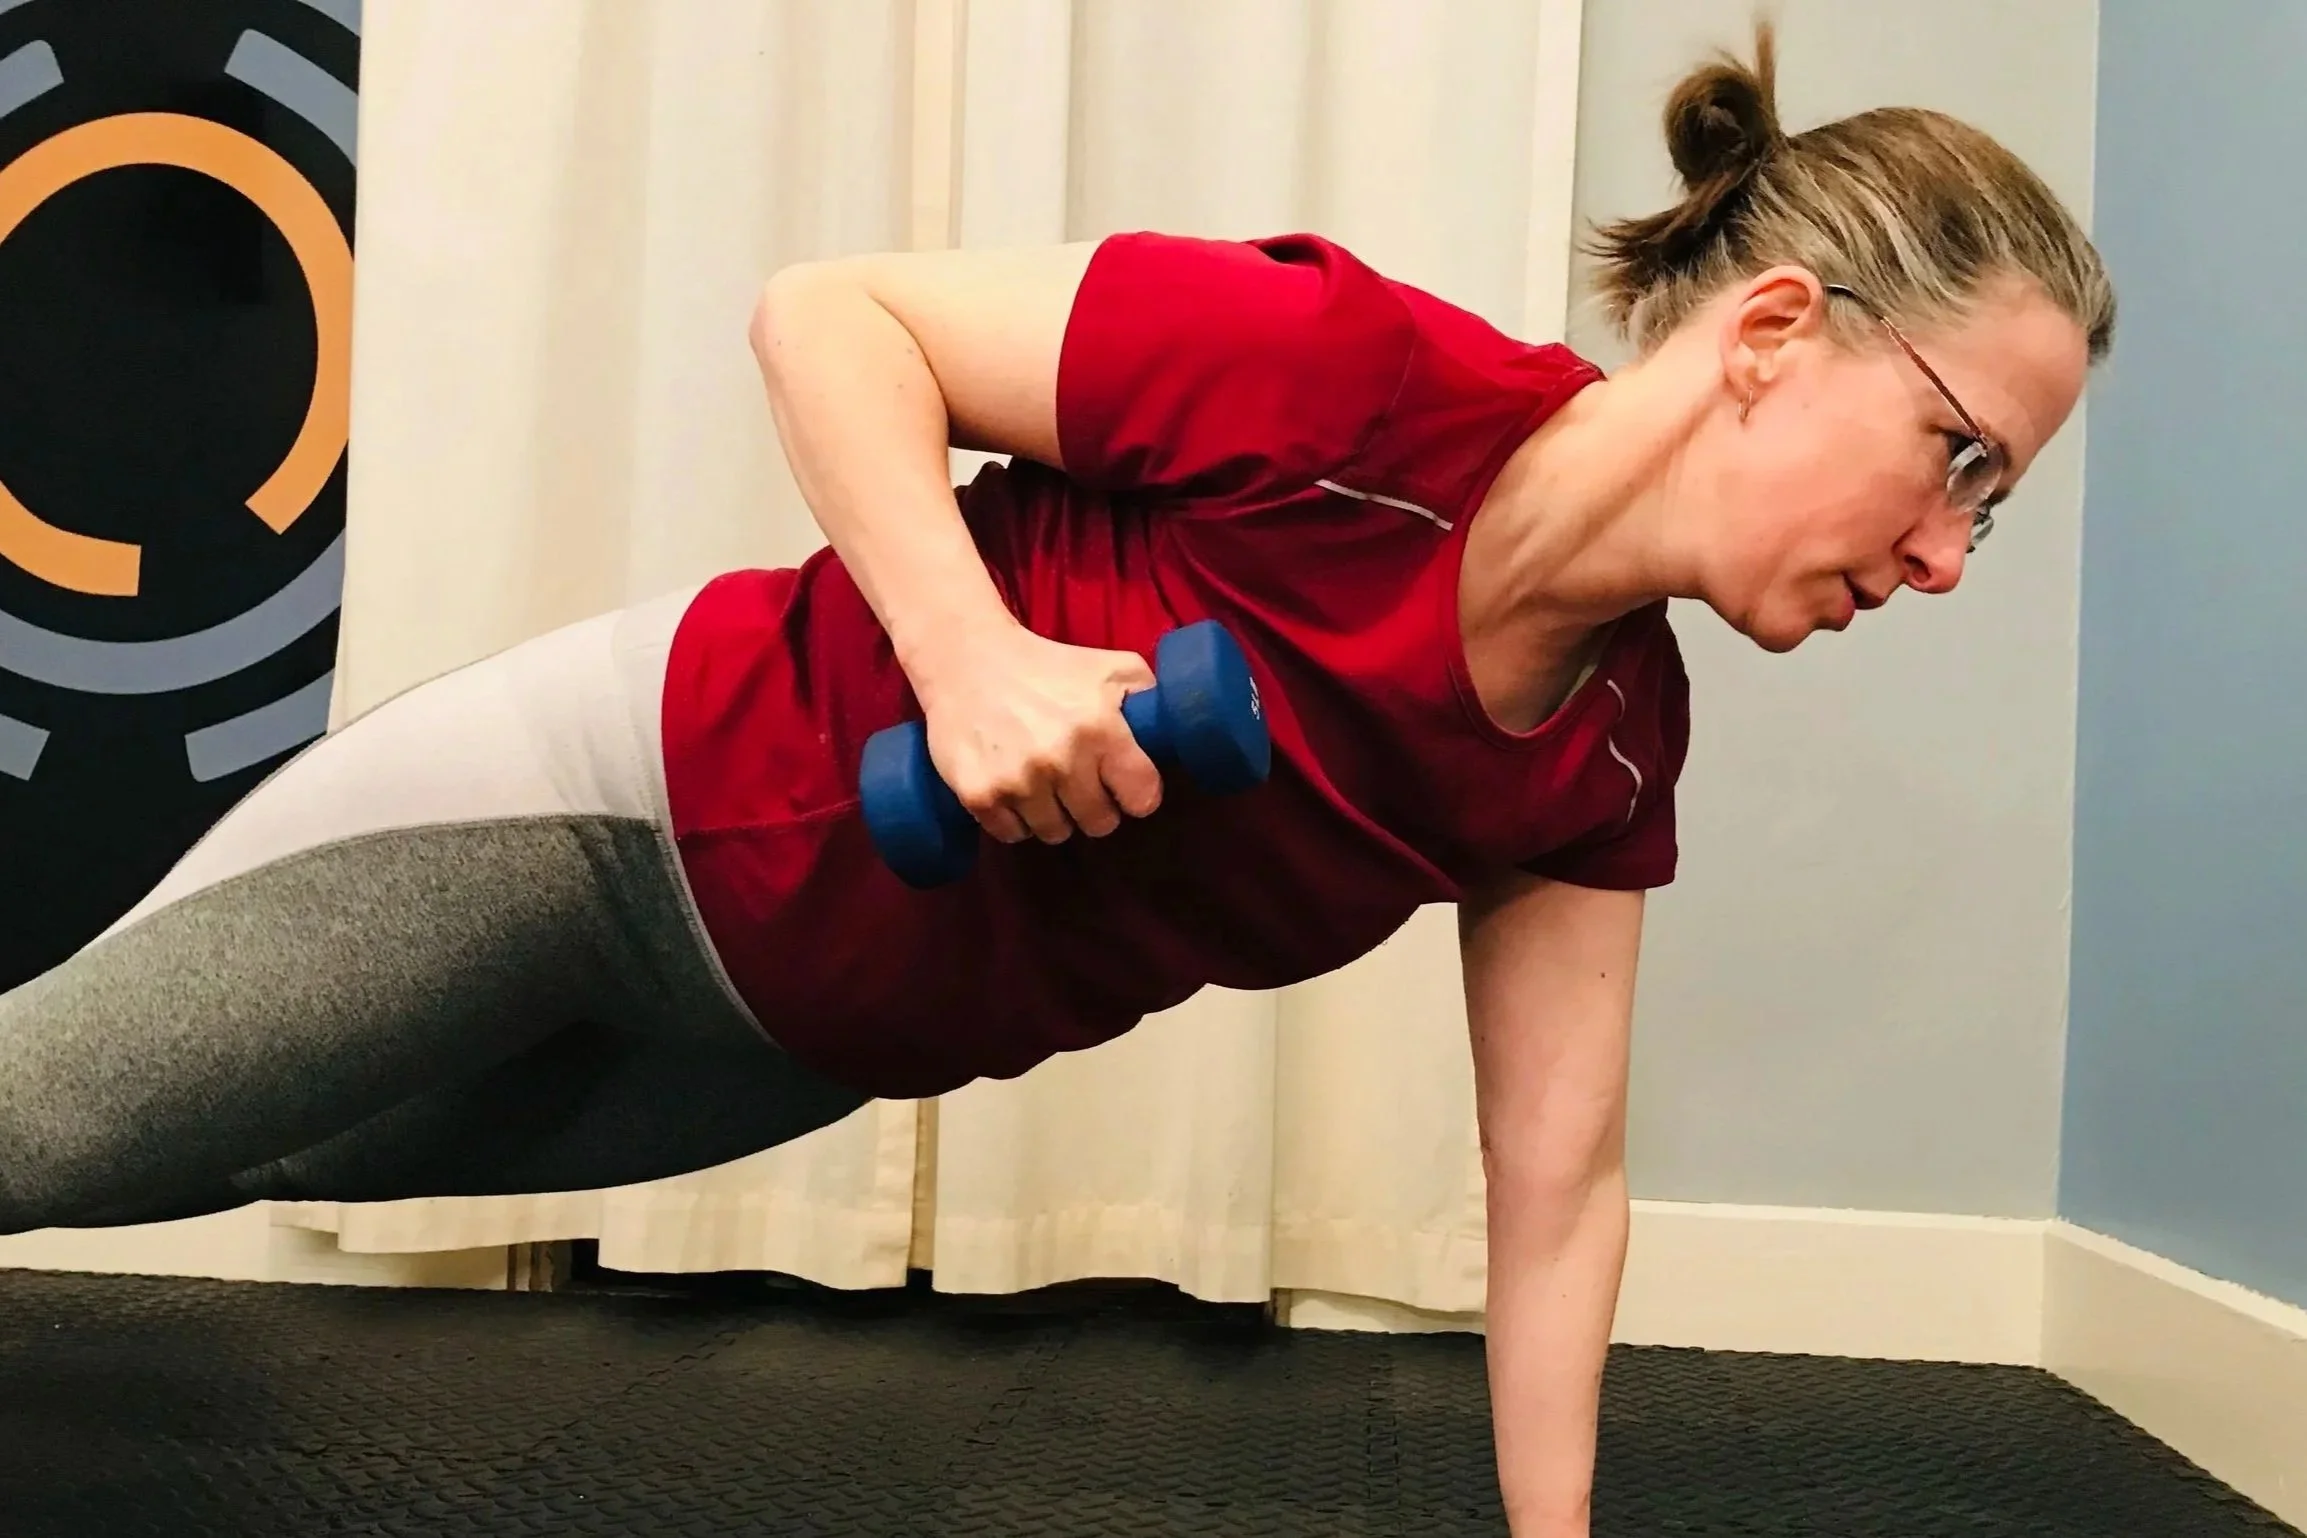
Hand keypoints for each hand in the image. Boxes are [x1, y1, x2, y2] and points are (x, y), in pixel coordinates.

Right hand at [908, 619, 1163, 845]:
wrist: (965, 658)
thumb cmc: (1048, 665)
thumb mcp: (1111, 667)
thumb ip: (1150, 699)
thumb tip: (1175, 735)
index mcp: (1101, 729)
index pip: (1142, 797)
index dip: (1136, 793)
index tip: (1123, 784)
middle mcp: (1061, 759)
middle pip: (1099, 824)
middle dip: (1094, 805)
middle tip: (1078, 780)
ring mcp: (1017, 780)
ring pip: (1054, 833)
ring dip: (1053, 814)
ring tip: (1042, 781)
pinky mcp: (979, 794)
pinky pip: (1011, 835)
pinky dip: (1014, 819)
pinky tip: (1012, 788)